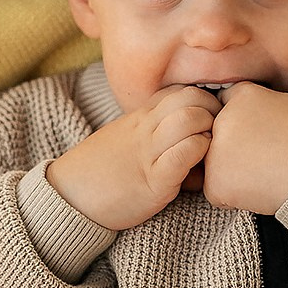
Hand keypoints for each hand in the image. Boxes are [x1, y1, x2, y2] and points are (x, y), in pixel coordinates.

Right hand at [47, 85, 221, 229]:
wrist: (68, 197)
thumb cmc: (99, 171)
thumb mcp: (123, 138)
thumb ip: (149, 129)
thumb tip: (178, 130)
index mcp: (139, 118)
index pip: (180, 91)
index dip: (203, 101)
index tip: (209, 122)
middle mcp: (145, 129)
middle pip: (191, 99)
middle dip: (214, 112)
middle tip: (218, 136)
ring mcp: (148, 153)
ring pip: (189, 121)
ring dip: (208, 132)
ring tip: (208, 152)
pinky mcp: (152, 182)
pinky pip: (182, 156)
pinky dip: (197, 156)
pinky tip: (197, 171)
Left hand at [200, 42, 287, 214]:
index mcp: (241, 96)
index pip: (227, 104)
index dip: (245, 119)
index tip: (264, 132)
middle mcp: (221, 121)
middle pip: (216, 132)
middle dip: (233, 143)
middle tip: (263, 155)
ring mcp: (214, 153)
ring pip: (211, 161)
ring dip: (229, 168)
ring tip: (261, 171)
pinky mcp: (214, 183)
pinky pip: (214, 189)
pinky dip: (230, 193)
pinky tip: (255, 188)